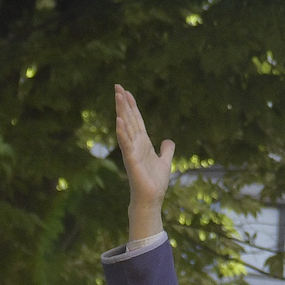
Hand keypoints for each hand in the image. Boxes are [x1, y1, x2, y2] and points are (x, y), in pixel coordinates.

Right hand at [112, 87, 177, 242]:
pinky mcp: (131, 160)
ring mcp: (132, 151)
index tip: (126, 91)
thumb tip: (168, 140)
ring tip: (117, 96)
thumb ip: (166, 150)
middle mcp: (135, 144)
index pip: (136, 119)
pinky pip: (126, 144)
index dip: (132, 105)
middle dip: (123, 103)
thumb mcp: (165, 162)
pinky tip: (118, 121)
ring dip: (122, 111)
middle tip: (117, 86)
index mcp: (143, 143)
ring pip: (126, 127)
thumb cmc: (154, 182)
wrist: (151, 199)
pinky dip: (122, 132)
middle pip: (129, 119)